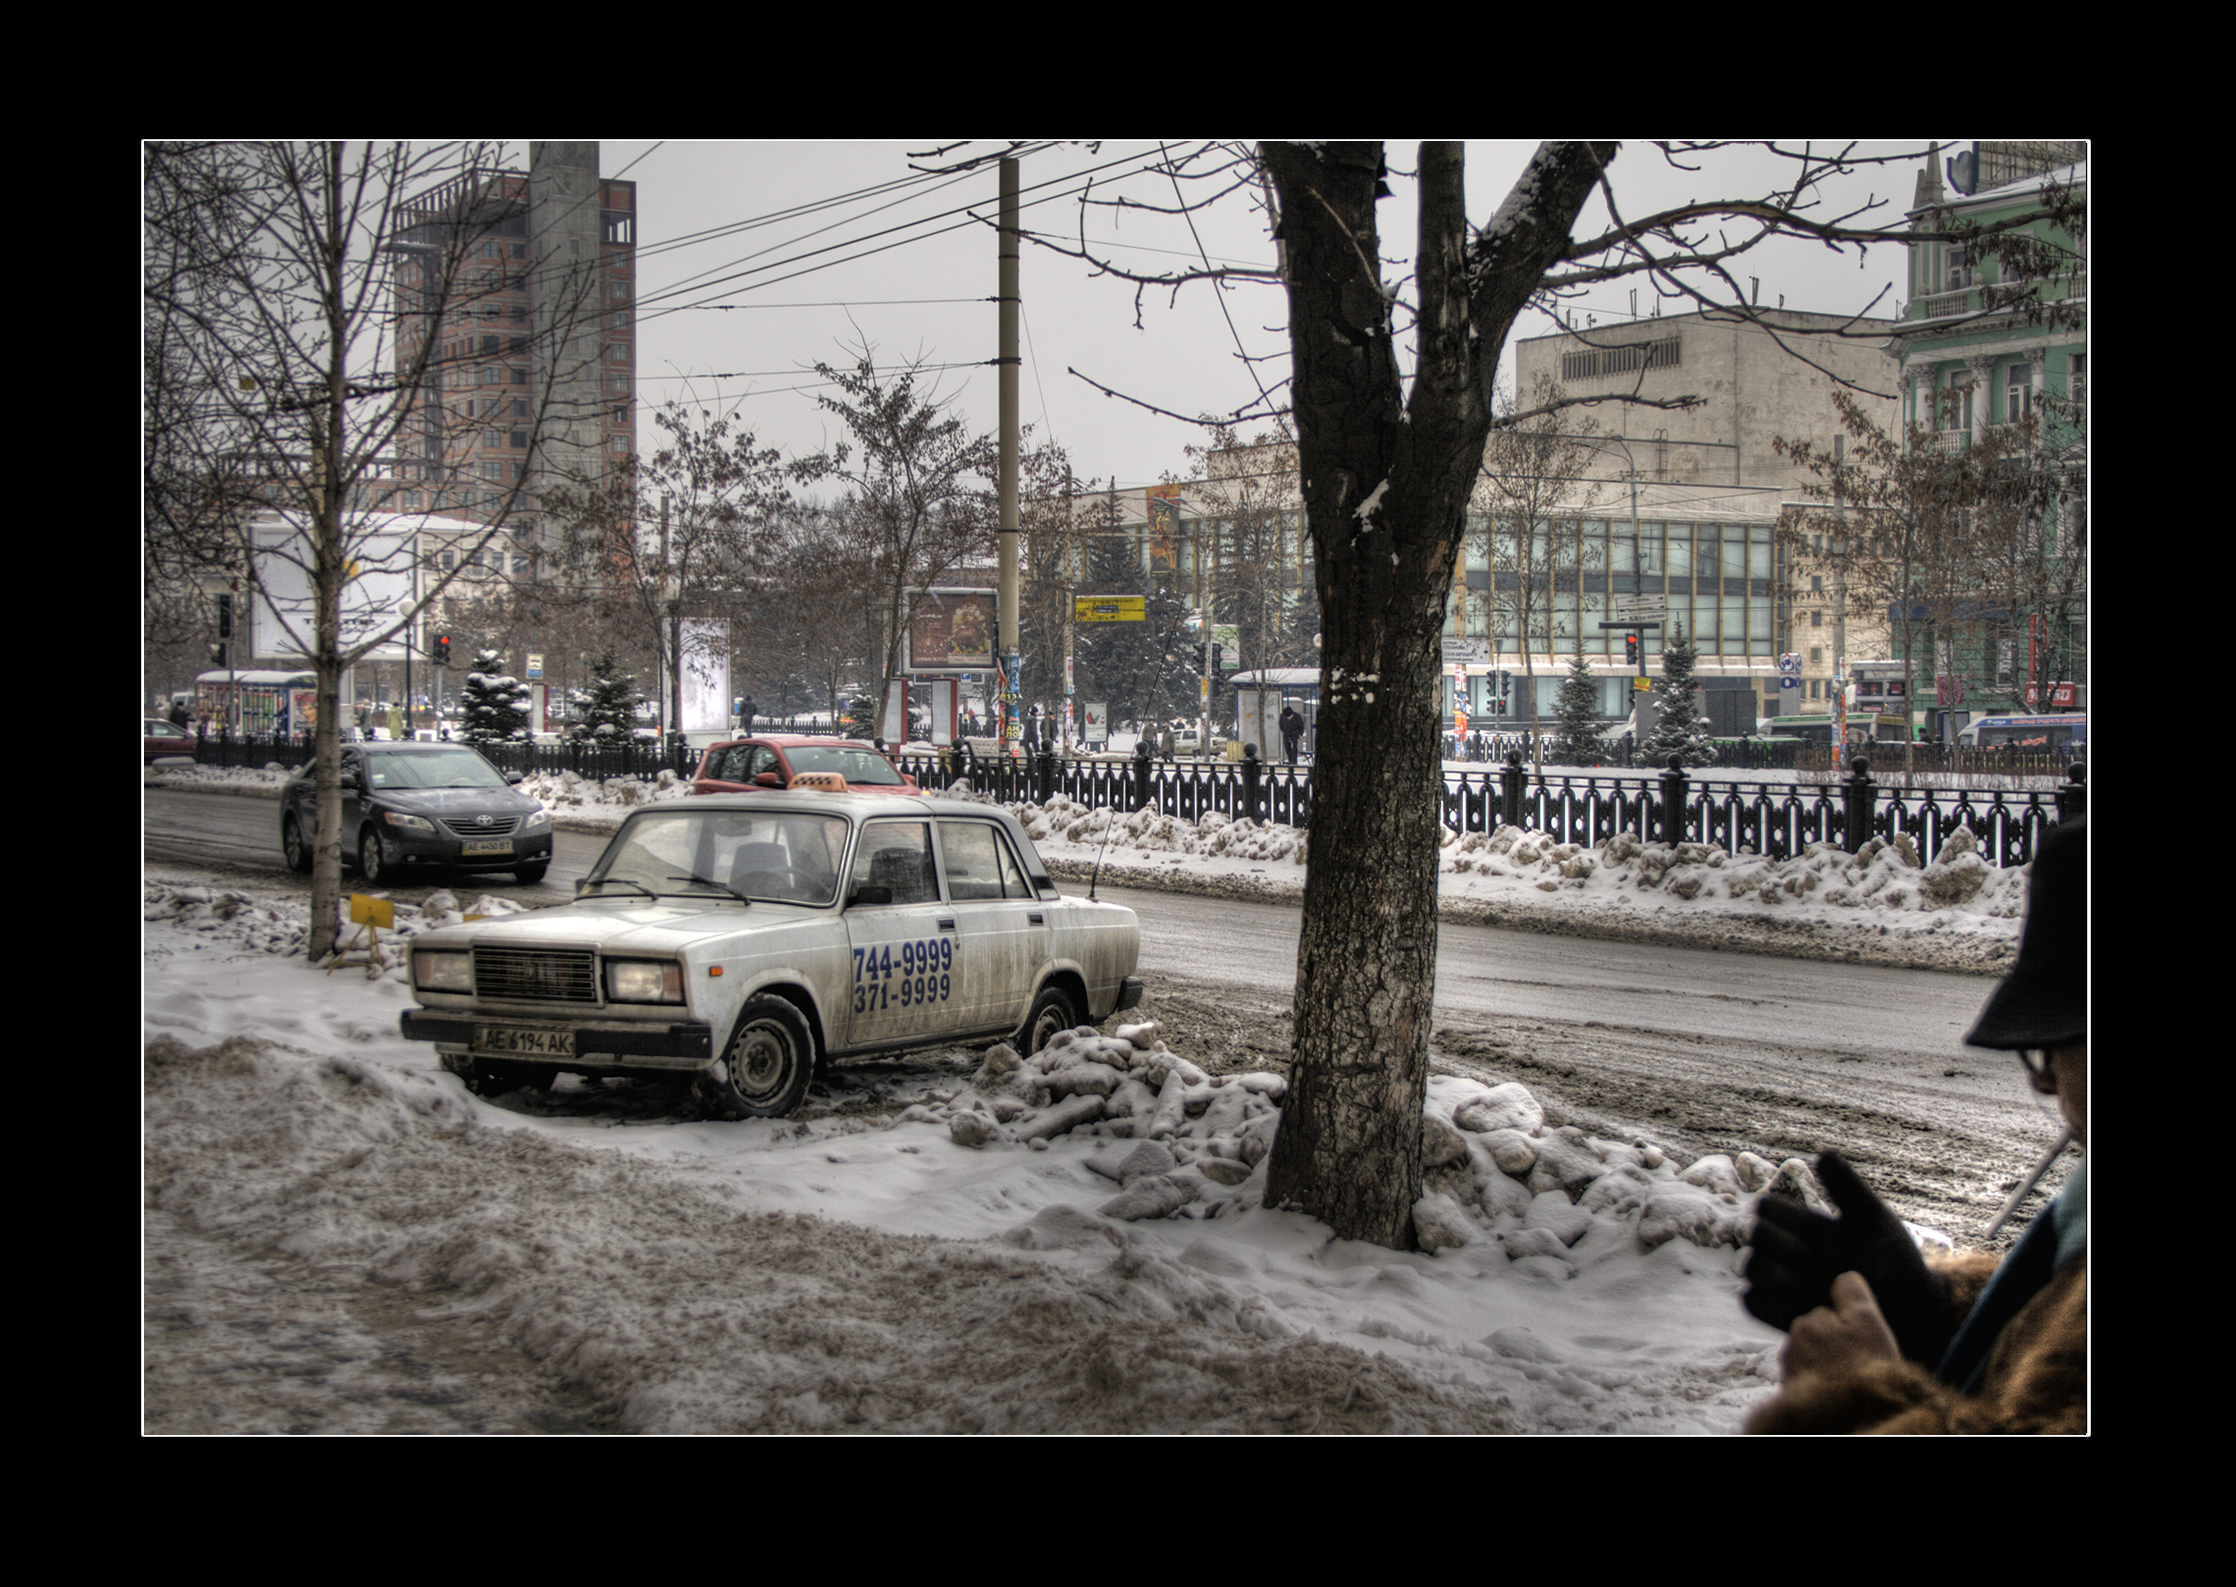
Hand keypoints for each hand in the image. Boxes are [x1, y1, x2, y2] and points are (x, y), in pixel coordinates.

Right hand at [1742, 1152, 1953, 1364]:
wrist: (1913, 1314)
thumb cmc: (1898, 1263)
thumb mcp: (1875, 1221)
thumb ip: (1847, 1188)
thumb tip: (1820, 1152)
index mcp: (1809, 1227)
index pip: (1769, 1207)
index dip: (1781, 1213)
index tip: (1810, 1228)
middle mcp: (1793, 1253)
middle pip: (1755, 1235)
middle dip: (1779, 1244)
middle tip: (1809, 1258)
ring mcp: (1787, 1284)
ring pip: (1751, 1269)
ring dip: (1772, 1273)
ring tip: (1804, 1284)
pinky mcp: (1785, 1315)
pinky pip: (1754, 1303)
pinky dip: (1766, 1302)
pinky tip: (1798, 1306)